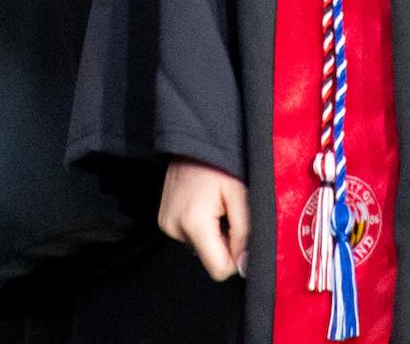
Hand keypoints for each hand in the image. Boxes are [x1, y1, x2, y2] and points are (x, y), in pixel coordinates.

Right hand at [157, 159, 248, 281]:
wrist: (193, 140)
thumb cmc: (220, 164)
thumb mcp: (241, 196)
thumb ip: (245, 234)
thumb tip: (245, 268)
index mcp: (194, 225)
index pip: (219, 270)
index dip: (236, 257)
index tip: (241, 233)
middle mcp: (174, 230)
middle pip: (210, 259)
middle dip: (225, 242)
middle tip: (228, 212)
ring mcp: (166, 226)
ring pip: (201, 248)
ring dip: (213, 234)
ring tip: (216, 205)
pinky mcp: (163, 221)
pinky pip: (190, 237)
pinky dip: (202, 227)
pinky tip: (204, 205)